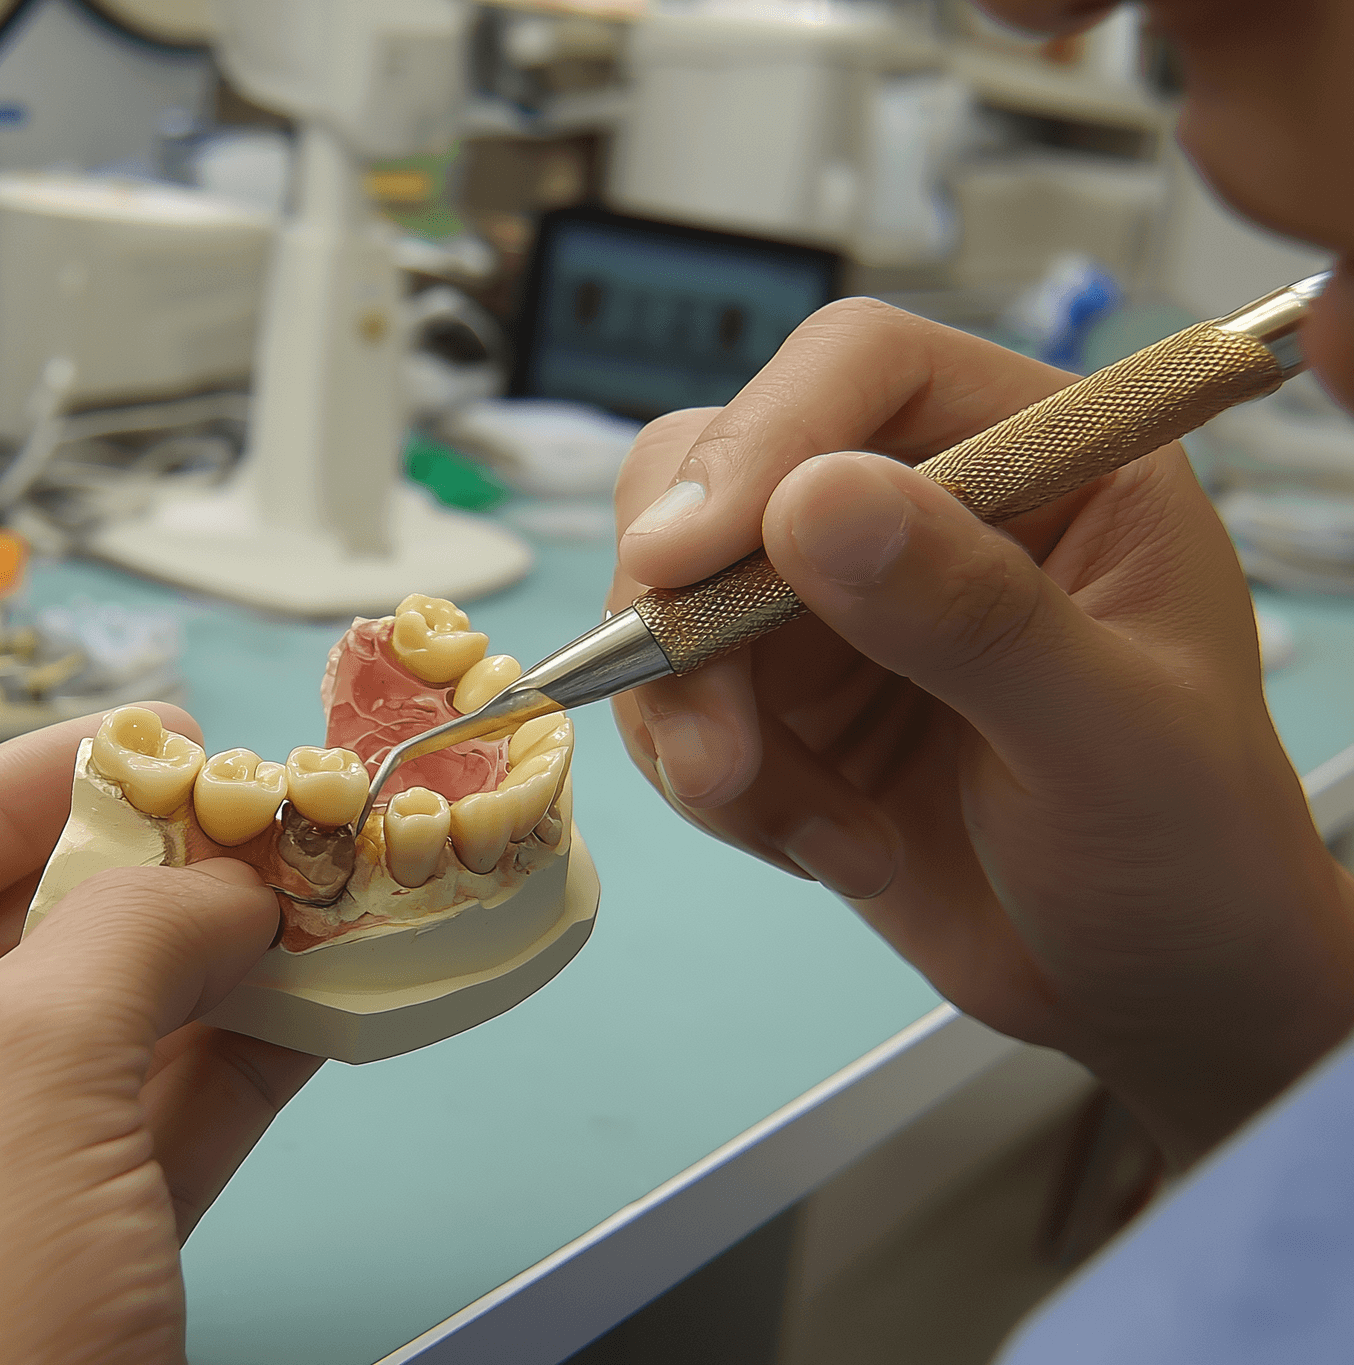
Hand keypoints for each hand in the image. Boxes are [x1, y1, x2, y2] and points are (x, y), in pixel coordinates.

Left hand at [0, 707, 320, 1363]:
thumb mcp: (7, 1085)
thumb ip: (116, 937)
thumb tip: (219, 873)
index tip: (120, 744)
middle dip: (110, 890)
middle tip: (228, 817)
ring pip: (57, 1065)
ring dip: (183, 978)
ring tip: (294, 893)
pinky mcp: (22, 1315)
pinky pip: (119, 1157)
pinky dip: (214, 1080)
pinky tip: (306, 1006)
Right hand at [608, 299, 1353, 1167]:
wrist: (1149, 990)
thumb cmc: (1187, 850)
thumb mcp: (1110, 735)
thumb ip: (973, 614)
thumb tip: (811, 502)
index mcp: (1041, 453)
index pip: (863, 369)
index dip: (762, 439)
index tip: (687, 559)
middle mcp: (924, 503)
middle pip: (721, 466)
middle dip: (687, 604)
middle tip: (707, 737)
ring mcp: (838, 601)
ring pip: (673, 593)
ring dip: (695, 715)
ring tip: (792, 824)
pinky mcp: (784, 696)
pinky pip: (677, 701)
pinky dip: (723, 786)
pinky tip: (832, 845)